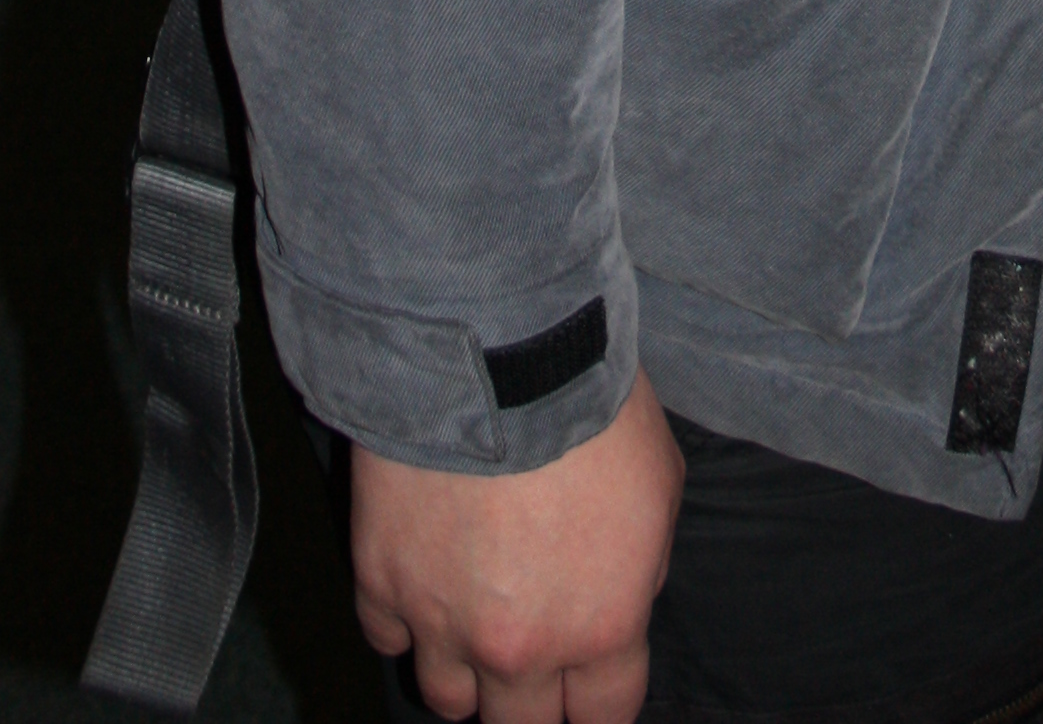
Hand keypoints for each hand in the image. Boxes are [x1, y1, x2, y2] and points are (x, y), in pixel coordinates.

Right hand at [350, 367, 683, 723]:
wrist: (497, 355)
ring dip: (465, 674)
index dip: (597, 702)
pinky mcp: (382, 585)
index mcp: (600, 629)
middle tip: (531, 663)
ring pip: (448, 701)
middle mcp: (519, 649)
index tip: (589, 687)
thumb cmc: (591, 411)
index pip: (603, 716)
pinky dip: (405, 618)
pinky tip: (425, 581)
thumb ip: (643, 566)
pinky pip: (388, 638)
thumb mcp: (659, 486)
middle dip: (531, 703)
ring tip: (473, 626)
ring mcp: (442, 624)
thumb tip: (623, 595)